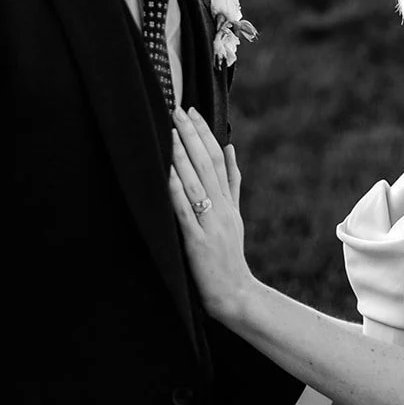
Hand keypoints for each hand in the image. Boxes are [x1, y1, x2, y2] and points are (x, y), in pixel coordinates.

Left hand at [167, 107, 255, 322]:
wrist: (236, 294)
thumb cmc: (230, 256)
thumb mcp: (235, 216)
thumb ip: (233, 183)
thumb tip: (230, 148)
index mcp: (228, 201)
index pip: (217, 158)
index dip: (204, 133)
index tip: (191, 111)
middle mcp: (221, 208)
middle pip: (207, 164)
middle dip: (191, 135)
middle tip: (177, 109)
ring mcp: (210, 225)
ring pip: (196, 184)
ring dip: (182, 157)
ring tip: (170, 132)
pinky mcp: (197, 243)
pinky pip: (185, 213)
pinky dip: (176, 191)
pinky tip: (167, 174)